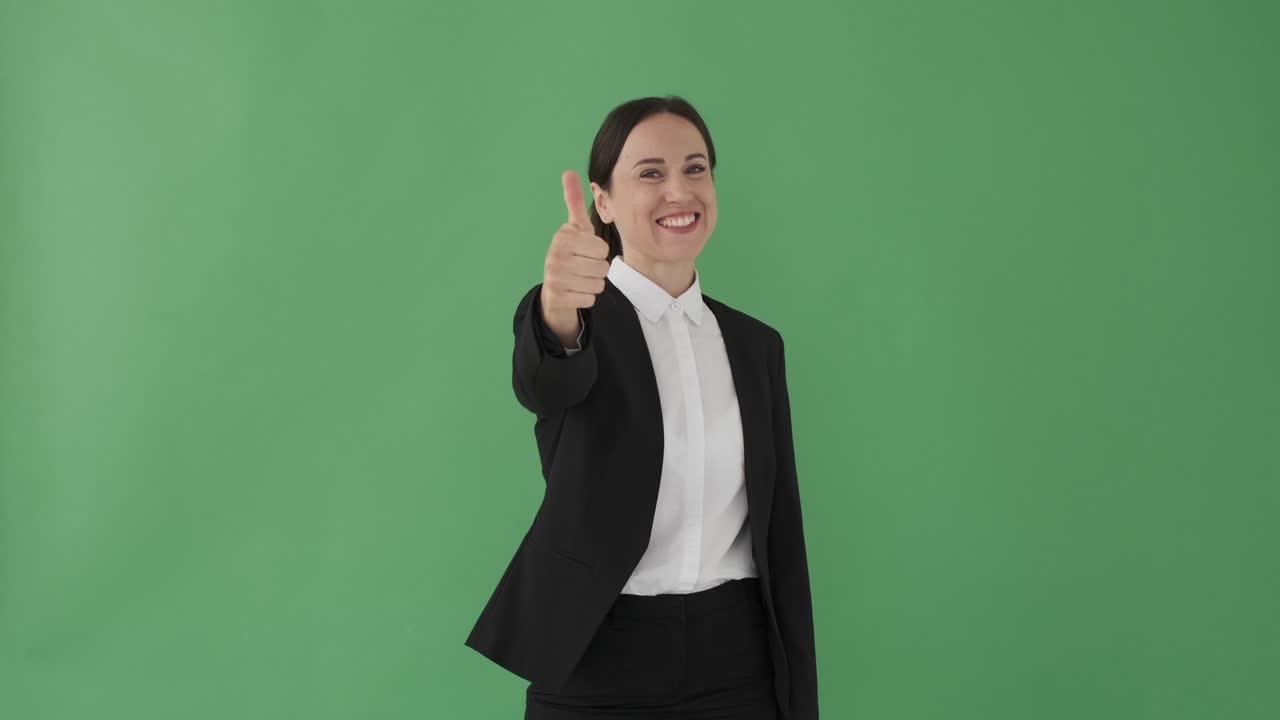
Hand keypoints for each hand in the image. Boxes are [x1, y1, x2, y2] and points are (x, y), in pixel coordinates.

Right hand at [541, 170, 609, 340]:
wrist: (555, 289)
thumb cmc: (571, 254)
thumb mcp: (575, 228)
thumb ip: (574, 201)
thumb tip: (568, 171)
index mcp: (563, 236)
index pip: (602, 248)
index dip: (599, 252)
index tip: (584, 251)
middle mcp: (555, 255)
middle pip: (602, 266)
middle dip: (598, 269)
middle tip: (583, 267)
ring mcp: (554, 277)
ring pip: (598, 283)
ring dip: (593, 284)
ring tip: (579, 278)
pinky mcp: (558, 297)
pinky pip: (590, 298)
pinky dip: (587, 297)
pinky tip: (575, 291)